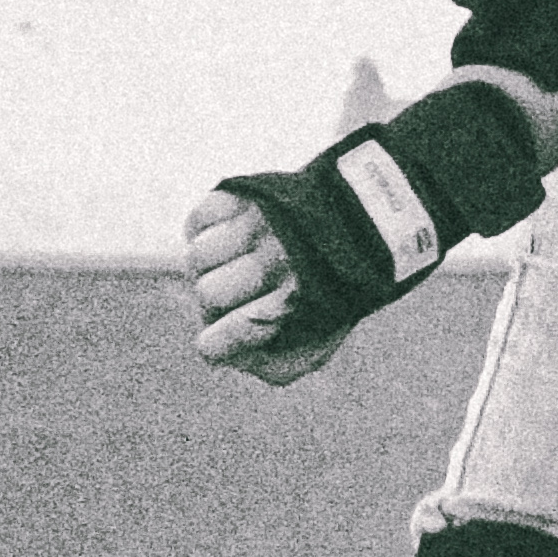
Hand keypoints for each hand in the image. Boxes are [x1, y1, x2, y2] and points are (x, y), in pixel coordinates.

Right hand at [184, 186, 337, 381]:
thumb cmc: (328, 294)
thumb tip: (220, 355)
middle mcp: (278, 259)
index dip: (214, 343)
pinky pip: (197, 219)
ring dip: (208, 264)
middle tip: (236, 295)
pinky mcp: (248, 190)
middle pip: (206, 294)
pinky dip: (203, 230)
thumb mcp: (314, 343)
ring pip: (196, 256)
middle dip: (213, 302)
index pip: (217, 341)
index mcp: (294, 303)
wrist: (361, 226)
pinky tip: (229, 237)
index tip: (221, 339)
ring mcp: (262, 220)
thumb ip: (273, 366)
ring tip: (234, 262)